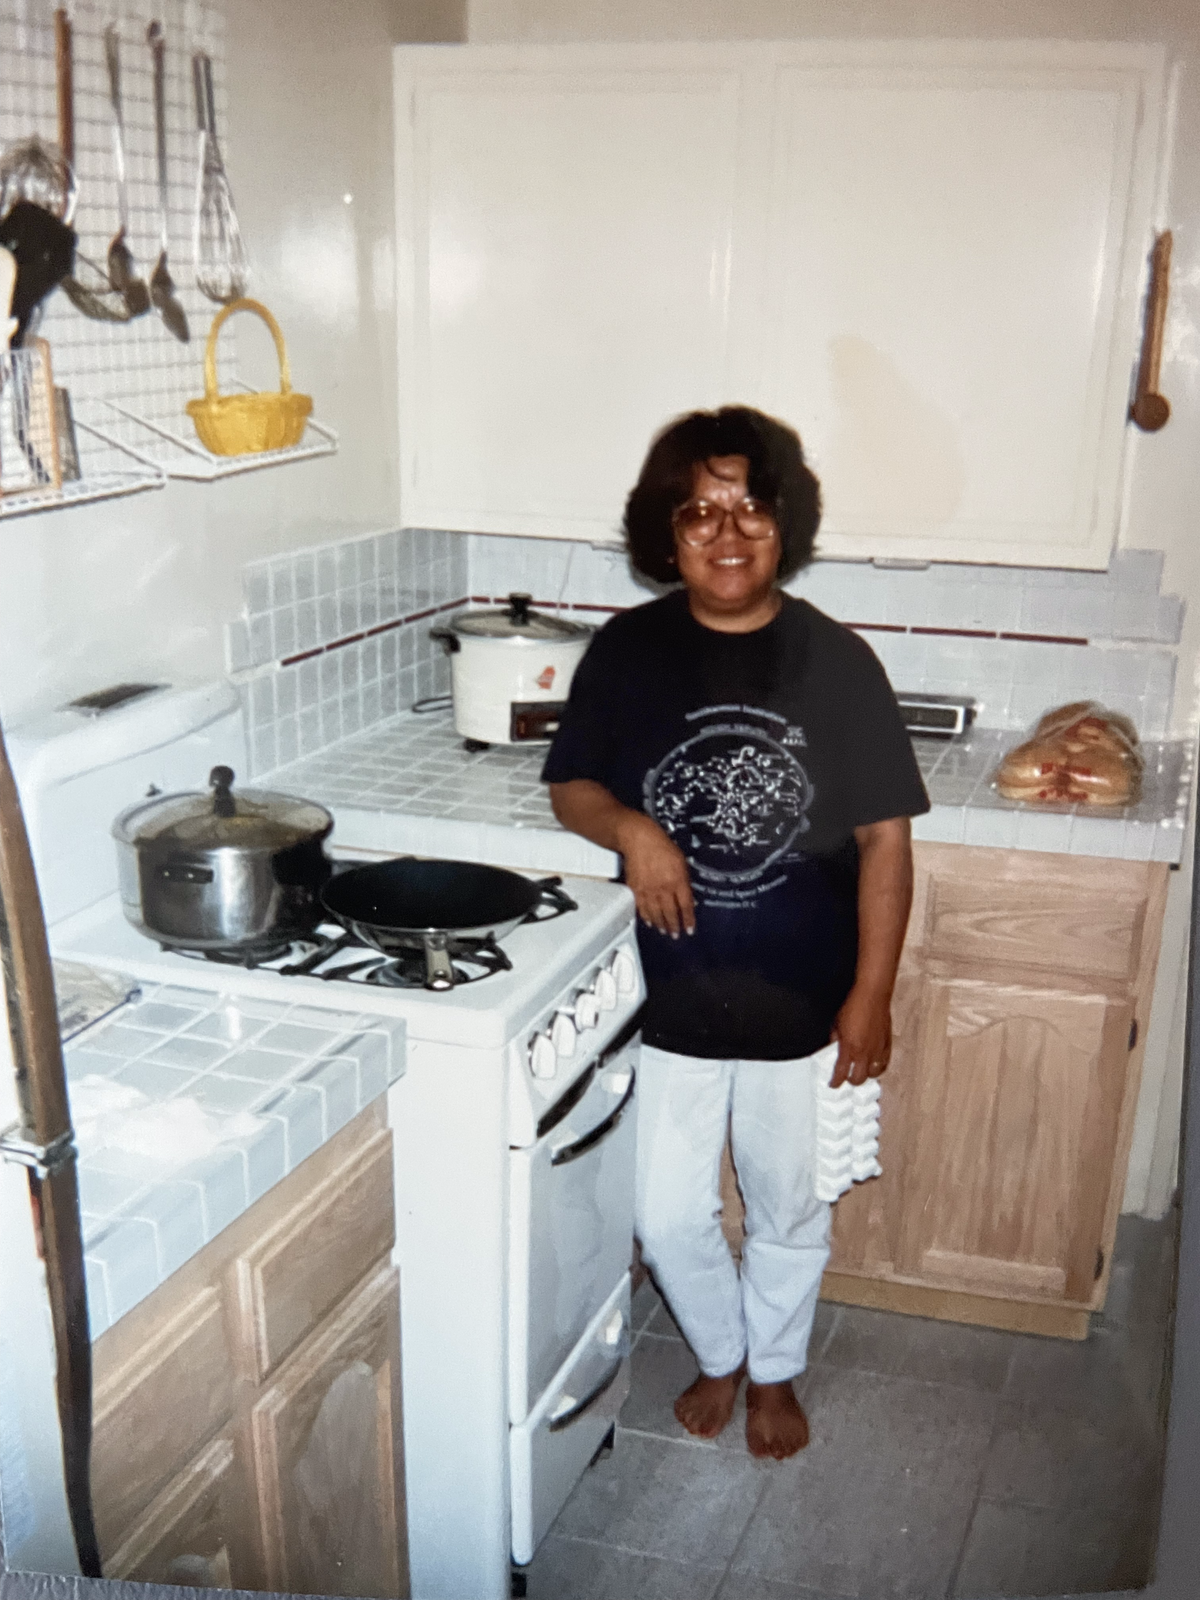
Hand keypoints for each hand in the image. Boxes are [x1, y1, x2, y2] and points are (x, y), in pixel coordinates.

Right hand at [616, 813, 695, 937]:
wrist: (639, 839)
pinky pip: (642, 908)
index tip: (690, 929)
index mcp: (677, 881)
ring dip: (661, 925)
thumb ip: (684, 881)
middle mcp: (663, 888)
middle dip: (674, 926)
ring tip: (664, 932)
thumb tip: (687, 896)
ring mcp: (648, 890)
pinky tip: (650, 922)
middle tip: (676, 935)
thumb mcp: (681, 861)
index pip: (686, 906)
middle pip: (670, 913)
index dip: (688, 920)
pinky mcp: (636, 889)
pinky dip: (646, 917)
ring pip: (656, 914)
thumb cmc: (661, 846)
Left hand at [829, 985, 891, 1087]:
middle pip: (858, 1079)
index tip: (833, 1084)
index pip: (841, 1073)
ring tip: (861, 1072)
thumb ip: (834, 1038)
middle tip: (846, 1077)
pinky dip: (879, 1067)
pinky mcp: (888, 1044)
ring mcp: (878, 1050)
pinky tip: (875, 1065)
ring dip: (866, 1075)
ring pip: (874, 1074)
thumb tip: (831, 1047)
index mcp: (849, 1048)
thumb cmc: (853, 1004)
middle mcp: (865, 1053)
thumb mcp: (836, 1022)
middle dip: (851, 1081)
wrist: (872, 993)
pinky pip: (885, 1063)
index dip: (835, 1082)